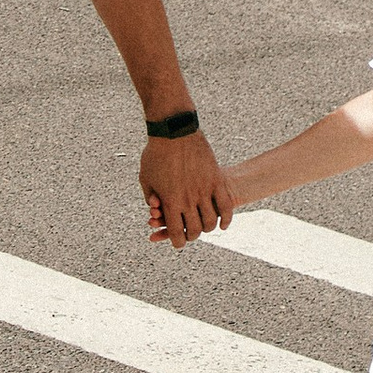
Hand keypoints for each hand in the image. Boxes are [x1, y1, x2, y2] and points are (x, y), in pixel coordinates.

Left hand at [141, 128, 231, 249]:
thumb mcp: (146, 178)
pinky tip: (223, 225)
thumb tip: (156, 212)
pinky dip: (226, 219)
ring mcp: (204, 190)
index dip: (176, 241)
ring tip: (204, 227)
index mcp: (170, 201)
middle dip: (191, 236)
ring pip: (210, 221)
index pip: (175, 232)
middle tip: (190, 235)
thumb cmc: (155, 153)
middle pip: (194, 230)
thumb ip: (150, 198)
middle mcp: (188, 199)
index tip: (177, 242)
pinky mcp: (216, 180)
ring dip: (207, 228)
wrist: (174, 130)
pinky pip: (225, 206)